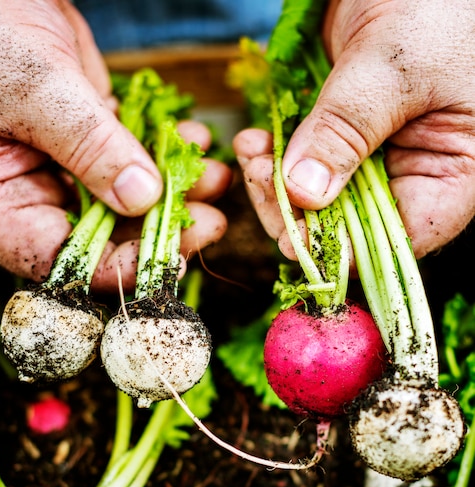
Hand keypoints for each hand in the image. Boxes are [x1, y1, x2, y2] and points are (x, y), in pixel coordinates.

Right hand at [0, 0, 229, 292]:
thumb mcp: (32, 88)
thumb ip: (87, 146)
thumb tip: (141, 199)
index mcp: (1, 199)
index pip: (59, 259)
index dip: (114, 268)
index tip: (166, 260)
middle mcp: (35, 191)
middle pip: (105, 237)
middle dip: (161, 231)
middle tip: (209, 221)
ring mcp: (68, 165)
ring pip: (129, 199)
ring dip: (176, 192)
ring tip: (215, 178)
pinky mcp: (93, 137)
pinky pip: (137, 157)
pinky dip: (168, 153)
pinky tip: (194, 143)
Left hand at [233, 0, 474, 261]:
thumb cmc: (435, 4)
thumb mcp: (394, 68)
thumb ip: (347, 131)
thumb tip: (303, 195)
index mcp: (448, 176)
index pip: (395, 242)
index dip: (342, 249)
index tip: (292, 232)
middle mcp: (410, 176)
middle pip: (346, 228)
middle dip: (295, 212)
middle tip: (260, 178)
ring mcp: (372, 158)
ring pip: (316, 200)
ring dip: (275, 184)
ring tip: (251, 151)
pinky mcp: (340, 136)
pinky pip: (301, 164)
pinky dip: (273, 157)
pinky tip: (254, 141)